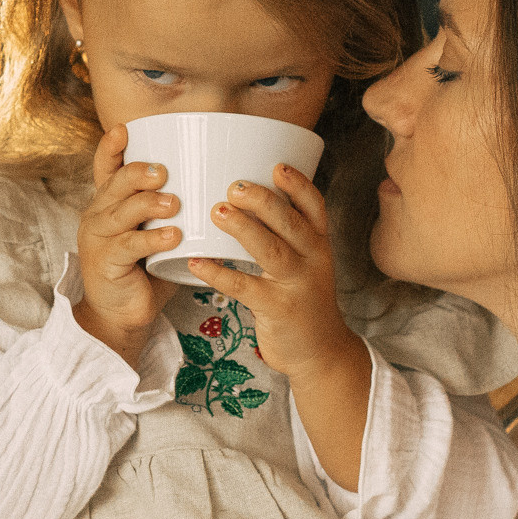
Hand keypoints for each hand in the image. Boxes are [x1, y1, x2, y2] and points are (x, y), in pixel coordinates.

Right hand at [73, 125, 180, 363]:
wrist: (120, 315)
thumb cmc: (144, 271)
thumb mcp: (155, 233)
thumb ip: (172, 210)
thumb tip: (219, 184)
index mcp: (109, 203)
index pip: (104, 167)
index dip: (112, 147)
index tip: (125, 129)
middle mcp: (98, 215)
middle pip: (115, 183)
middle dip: (139, 173)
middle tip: (164, 172)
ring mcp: (98, 239)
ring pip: (121, 211)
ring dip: (148, 204)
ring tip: (174, 203)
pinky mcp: (105, 263)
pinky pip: (128, 245)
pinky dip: (152, 239)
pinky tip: (173, 237)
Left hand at [193, 164, 365, 387]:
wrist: (320, 352)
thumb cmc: (303, 301)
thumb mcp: (307, 264)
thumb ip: (286, 236)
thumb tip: (247, 200)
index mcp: (319, 244)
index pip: (315, 207)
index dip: (298, 185)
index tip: (276, 166)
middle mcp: (313, 260)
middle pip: (291, 223)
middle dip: (264, 201)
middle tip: (234, 186)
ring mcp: (297, 285)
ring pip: (272, 251)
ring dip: (244, 229)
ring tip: (217, 212)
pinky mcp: (277, 310)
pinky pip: (245, 288)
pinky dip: (219, 274)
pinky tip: (197, 263)